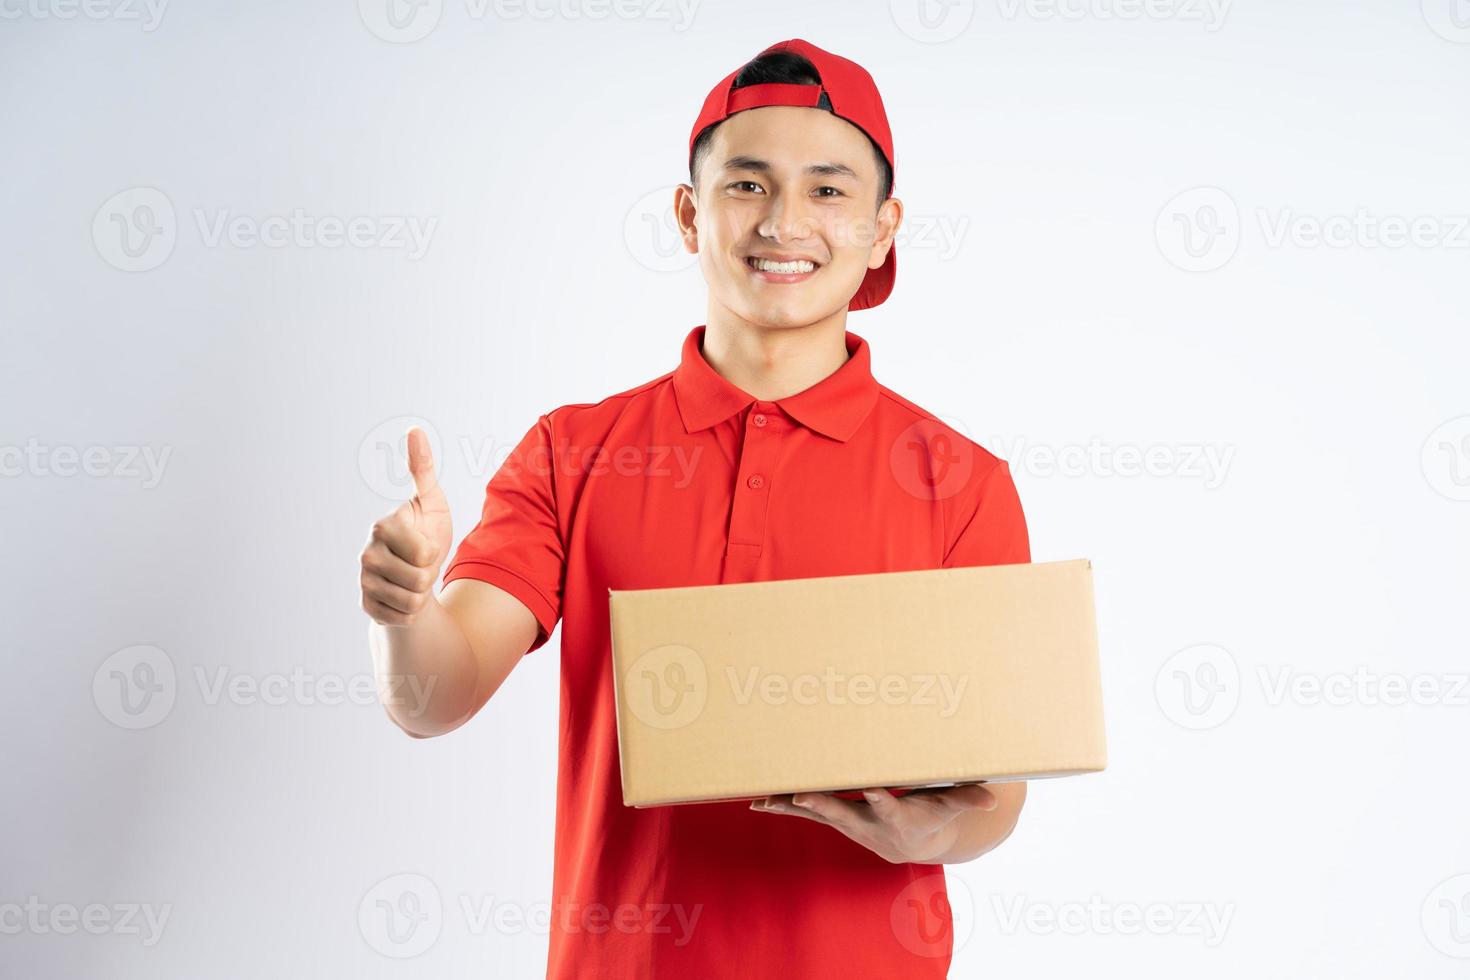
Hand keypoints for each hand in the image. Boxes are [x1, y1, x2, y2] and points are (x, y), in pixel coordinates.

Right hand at [359, 426, 452, 625]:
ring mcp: (364, 581)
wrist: (417, 575)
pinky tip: (402, 598)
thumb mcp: (432, 502)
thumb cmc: (427, 533)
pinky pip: (403, 618)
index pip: (424, 554)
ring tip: (413, 580)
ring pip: (412, 602)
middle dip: (428, 576)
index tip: (424, 544)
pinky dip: (411, 612)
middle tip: (420, 565)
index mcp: (382, 526)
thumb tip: (414, 430)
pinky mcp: (366, 606)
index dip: (433, 554)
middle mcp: (366, 554)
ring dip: (421, 595)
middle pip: (418, 581)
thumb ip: (422, 470)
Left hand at [749, 784, 997, 863]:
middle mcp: (866, 821)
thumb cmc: (929, 816)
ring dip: (790, 806)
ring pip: (815, 813)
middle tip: (800, 796)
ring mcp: (846, 821)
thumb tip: (993, 797)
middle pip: (841, 812)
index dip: (880, 798)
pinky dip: (782, 806)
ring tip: (763, 799)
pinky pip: (804, 811)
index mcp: (896, 815)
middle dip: (821, 805)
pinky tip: (758, 801)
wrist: (907, 845)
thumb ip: (967, 798)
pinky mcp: (833, 817)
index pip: (888, 805)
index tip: (873, 789)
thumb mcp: (948, 807)